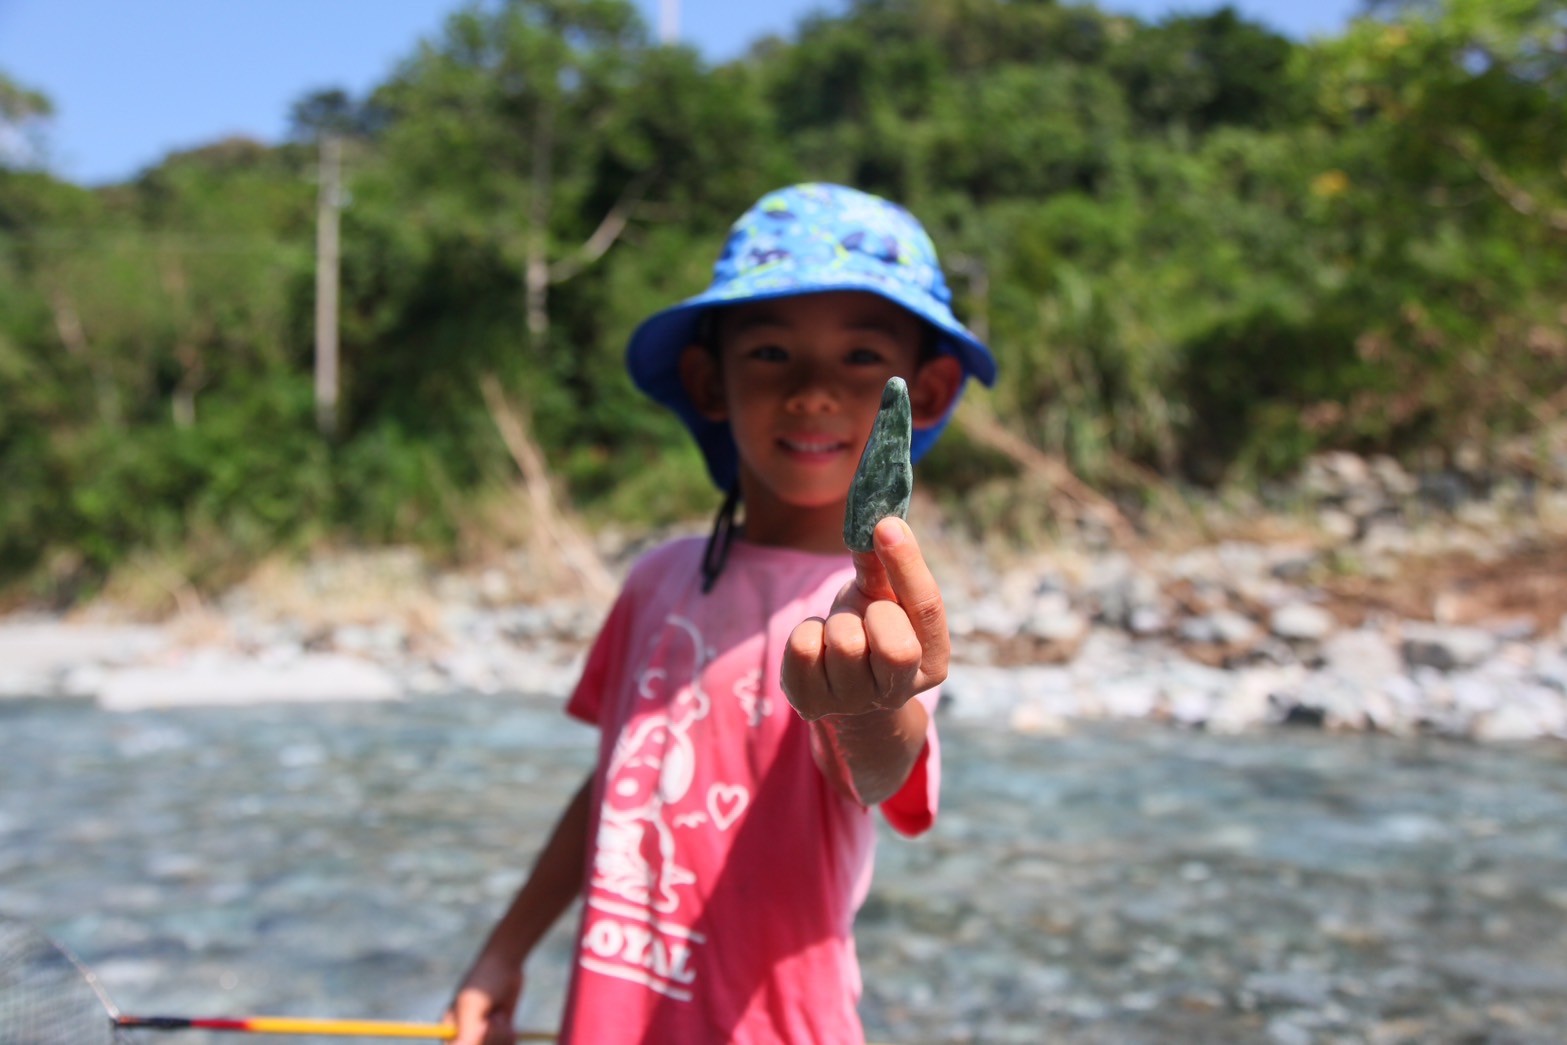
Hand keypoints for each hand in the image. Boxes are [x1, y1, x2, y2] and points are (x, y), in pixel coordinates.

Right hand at [444, 952, 523, 1044]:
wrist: (505, 965)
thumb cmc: (483, 982)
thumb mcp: (471, 1007)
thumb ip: (466, 1033)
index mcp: (448, 1032)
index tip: (482, 1029)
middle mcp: (463, 1037)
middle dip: (489, 1039)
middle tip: (490, 1020)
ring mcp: (481, 1037)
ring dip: (501, 1036)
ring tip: (498, 1015)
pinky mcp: (498, 1035)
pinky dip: (509, 1036)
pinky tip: (505, 1019)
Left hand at [782, 517, 948, 720]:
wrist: (839, 681)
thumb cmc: (871, 626)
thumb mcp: (883, 595)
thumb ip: (885, 564)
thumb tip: (879, 517)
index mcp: (931, 662)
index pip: (927, 611)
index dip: (907, 564)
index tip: (887, 524)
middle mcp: (898, 692)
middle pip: (894, 646)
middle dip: (873, 613)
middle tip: (866, 612)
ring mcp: (854, 703)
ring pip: (845, 642)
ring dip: (838, 620)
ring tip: (841, 628)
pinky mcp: (810, 704)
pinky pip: (803, 648)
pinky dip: (807, 630)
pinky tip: (817, 643)